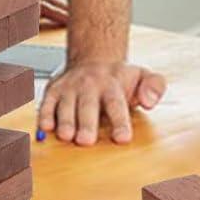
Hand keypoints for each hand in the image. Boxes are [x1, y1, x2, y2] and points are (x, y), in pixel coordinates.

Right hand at [38, 58, 166, 144]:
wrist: (94, 57)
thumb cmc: (121, 77)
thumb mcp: (145, 76)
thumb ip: (154, 87)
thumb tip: (149, 102)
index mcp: (112, 83)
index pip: (116, 104)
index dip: (119, 121)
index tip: (122, 138)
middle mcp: (89, 84)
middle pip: (87, 106)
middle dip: (86, 123)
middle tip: (85, 141)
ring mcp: (70, 87)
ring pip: (65, 105)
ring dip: (64, 121)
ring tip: (65, 136)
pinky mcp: (54, 89)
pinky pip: (47, 102)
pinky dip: (44, 114)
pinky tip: (44, 127)